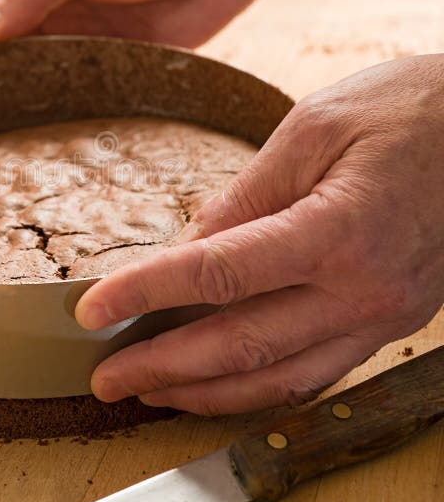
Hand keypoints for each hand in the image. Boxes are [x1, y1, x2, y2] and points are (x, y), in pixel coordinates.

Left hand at [76, 55, 443, 414]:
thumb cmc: (407, 109)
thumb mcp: (311, 130)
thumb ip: (244, 196)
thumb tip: (186, 249)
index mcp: (338, 230)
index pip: (217, 275)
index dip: (146, 294)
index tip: (93, 310)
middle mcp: (365, 289)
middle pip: (243, 345)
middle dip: (164, 368)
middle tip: (107, 378)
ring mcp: (385, 315)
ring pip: (281, 377)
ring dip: (208, 392)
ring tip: (151, 392)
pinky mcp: (392, 321)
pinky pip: (318, 371)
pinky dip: (260, 386)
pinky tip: (220, 382)